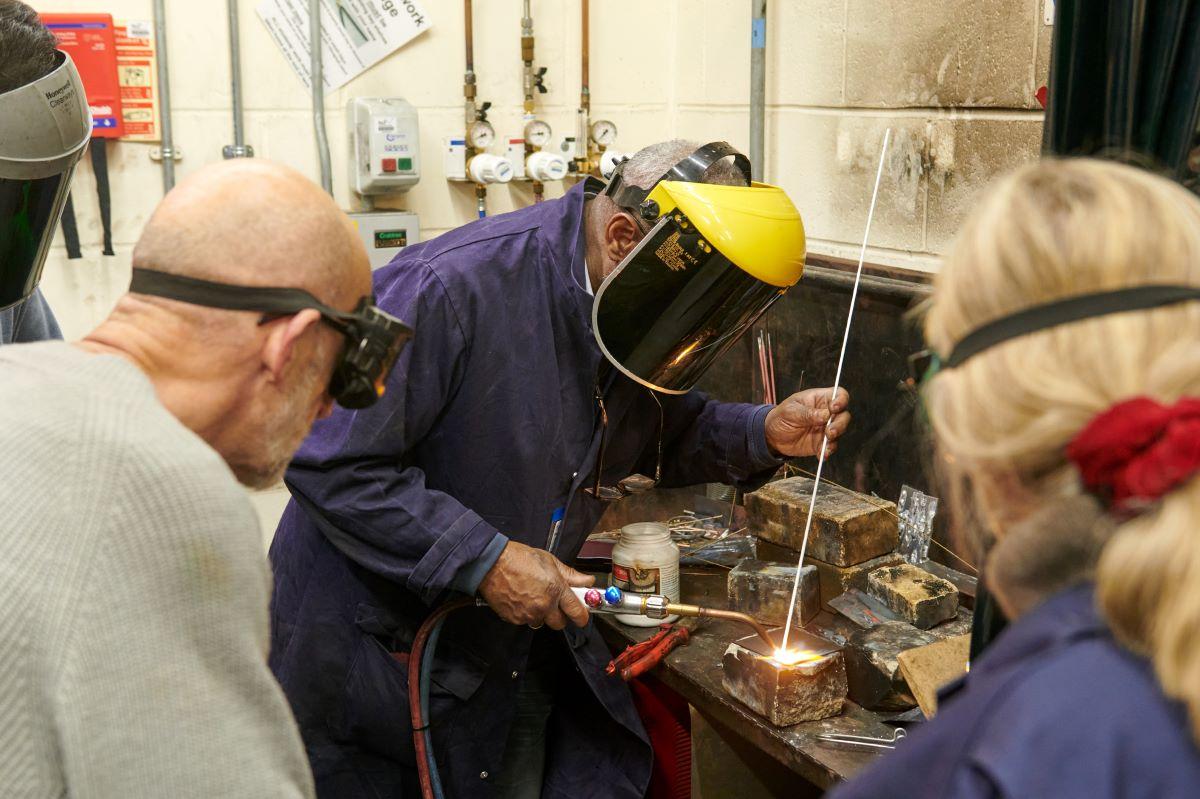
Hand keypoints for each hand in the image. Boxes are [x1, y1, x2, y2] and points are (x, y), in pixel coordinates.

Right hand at [477, 541, 594, 629]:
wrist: (492, 563)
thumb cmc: (519, 558)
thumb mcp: (550, 561)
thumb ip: (570, 575)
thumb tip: (587, 581)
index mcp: (556, 589)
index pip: (577, 612)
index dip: (582, 616)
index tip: (583, 616)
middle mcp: (544, 605)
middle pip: (560, 623)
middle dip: (559, 615)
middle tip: (554, 603)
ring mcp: (529, 614)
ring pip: (541, 622)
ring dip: (541, 614)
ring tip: (533, 597)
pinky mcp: (515, 619)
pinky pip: (525, 621)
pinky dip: (526, 613)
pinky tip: (521, 598)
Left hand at [764, 387, 850, 458]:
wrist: (773, 437)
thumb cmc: (781, 417)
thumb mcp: (790, 411)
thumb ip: (807, 413)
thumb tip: (825, 415)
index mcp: (820, 399)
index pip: (839, 395)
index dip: (841, 400)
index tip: (834, 408)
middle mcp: (827, 413)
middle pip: (844, 415)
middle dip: (840, 424)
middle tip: (829, 432)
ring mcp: (826, 429)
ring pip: (840, 432)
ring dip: (834, 439)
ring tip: (825, 446)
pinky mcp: (822, 443)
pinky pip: (830, 447)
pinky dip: (827, 451)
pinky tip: (821, 454)